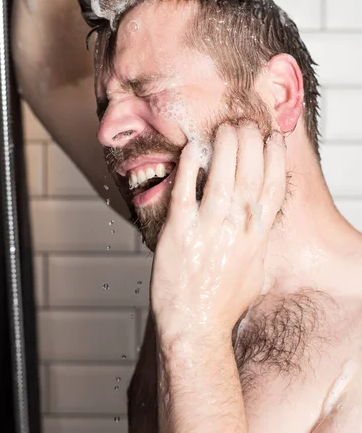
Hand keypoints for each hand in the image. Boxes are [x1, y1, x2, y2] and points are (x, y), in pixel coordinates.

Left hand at [150, 123, 286, 345]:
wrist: (194, 327)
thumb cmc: (222, 303)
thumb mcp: (253, 270)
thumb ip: (257, 241)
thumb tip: (258, 218)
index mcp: (256, 238)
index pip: (271, 189)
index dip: (273, 159)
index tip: (272, 138)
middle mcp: (236, 230)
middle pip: (249, 176)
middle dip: (250, 144)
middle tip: (246, 124)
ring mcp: (207, 230)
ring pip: (221, 179)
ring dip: (224, 149)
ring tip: (225, 128)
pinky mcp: (178, 233)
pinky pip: (185, 194)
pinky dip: (188, 170)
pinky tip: (192, 150)